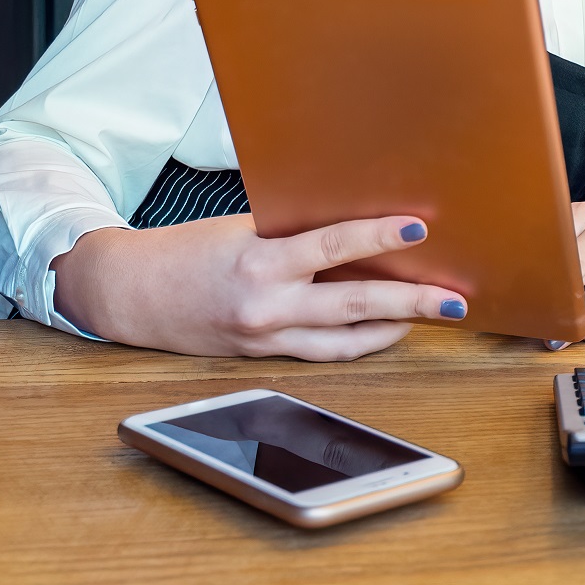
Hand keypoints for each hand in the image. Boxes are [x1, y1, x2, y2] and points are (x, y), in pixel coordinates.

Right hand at [50, 213, 465, 360]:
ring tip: (432, 314)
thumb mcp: (239, 228)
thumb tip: (355, 227)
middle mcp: (266, 306)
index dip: (378, 237)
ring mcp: (267, 339)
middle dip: (411, 302)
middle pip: (354, 304)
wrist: (130, 295)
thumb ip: (292, 231)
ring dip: (394, 327)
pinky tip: (387, 328)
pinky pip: (324, 352)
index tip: (417, 229)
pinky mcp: (264, 357)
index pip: (331, 245)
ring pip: (346, 340)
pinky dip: (359, 340)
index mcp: (258, 262)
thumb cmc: (185, 251)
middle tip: (453, 299)